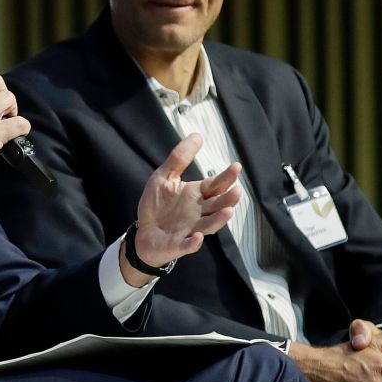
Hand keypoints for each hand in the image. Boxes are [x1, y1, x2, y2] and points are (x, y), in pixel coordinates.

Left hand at [122, 134, 239, 279]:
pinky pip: (189, 245)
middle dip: (228, 199)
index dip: (226, 177)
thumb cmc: (157, 205)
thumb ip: (180, 158)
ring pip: (209, 225)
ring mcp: (191, 229)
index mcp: (196, 195)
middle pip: (218, 205)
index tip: (236, 166)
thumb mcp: (164, 176)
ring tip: (229, 211)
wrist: (144, 232)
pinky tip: (197, 237)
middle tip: (237, 190)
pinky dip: (194, 243)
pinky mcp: (179, 244)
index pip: (216, 185)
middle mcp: (199, 212)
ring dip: (219, 219)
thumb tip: (197, 135)